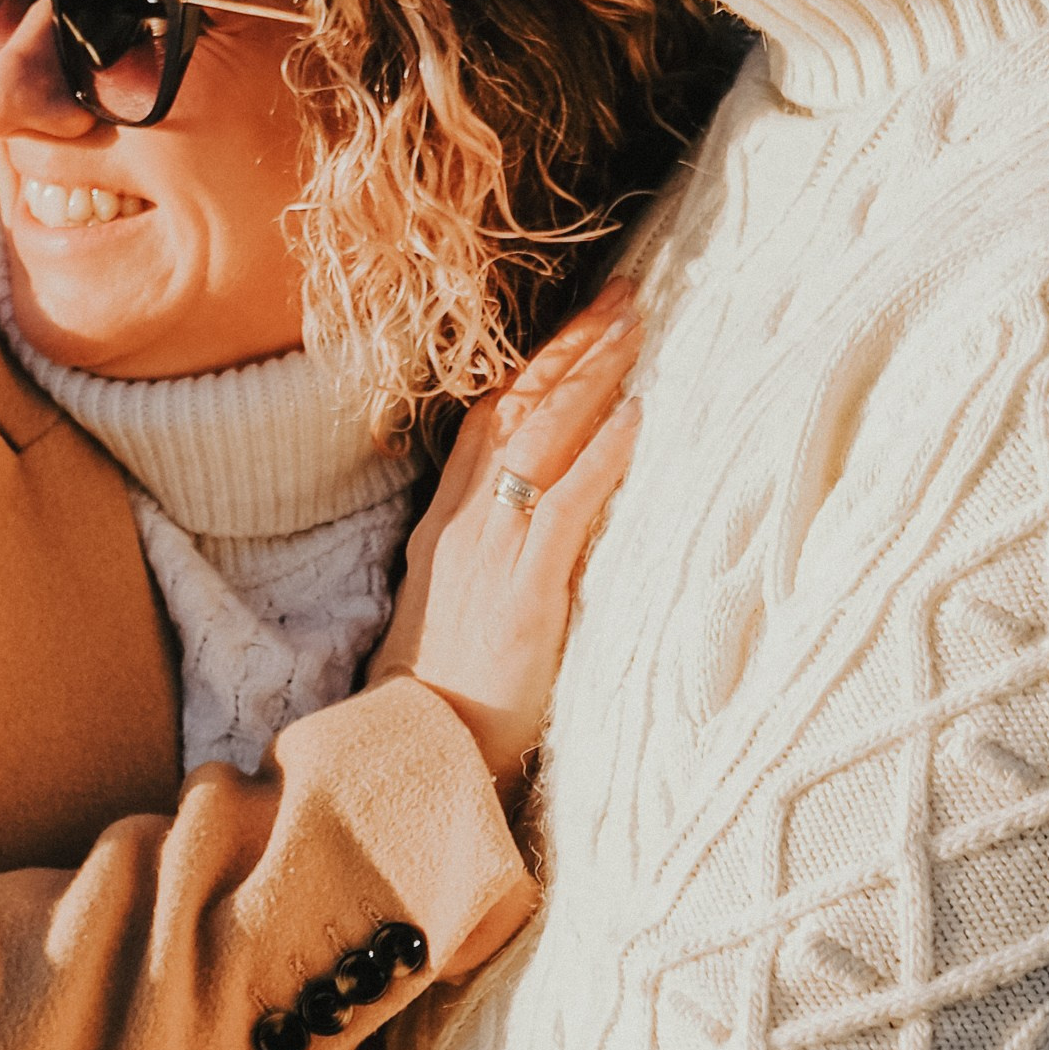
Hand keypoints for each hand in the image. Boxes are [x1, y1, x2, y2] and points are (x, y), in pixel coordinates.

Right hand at [370, 280, 641, 787]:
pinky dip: (601, 459)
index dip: (537, 363)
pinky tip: (638, 419)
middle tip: (626, 294)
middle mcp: (461, 526)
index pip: (489, 419)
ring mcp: (488, 557)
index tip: (583, 319)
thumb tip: (548, 512)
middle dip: (573, 347)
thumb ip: (495, 550)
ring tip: (639, 330)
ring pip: (541, 442)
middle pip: (517, 410)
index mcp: (444, 523)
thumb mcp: (457, 601)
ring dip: (593, 379)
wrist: (410, 755)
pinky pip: (564, 510)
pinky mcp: (520, 597)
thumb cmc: (443, 691)